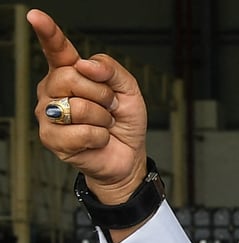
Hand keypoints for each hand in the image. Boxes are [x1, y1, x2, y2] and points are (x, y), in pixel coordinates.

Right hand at [27, 9, 148, 204]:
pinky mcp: (50, 138)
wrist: (128, 154)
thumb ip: (111, 69)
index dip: (48, 33)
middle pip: (72, 77)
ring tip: (103, 124)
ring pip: (77, 107)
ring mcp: (48, 114)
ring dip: (102, 118)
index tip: (36, 16)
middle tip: (109, 107)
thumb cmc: (124, 120)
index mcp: (70, 73)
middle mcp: (53, 90)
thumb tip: (86, 64)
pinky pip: (81, 132)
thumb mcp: (128, 90)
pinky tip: (97, 139)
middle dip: (101, 94)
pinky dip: (99, 137)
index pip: (57, 50)